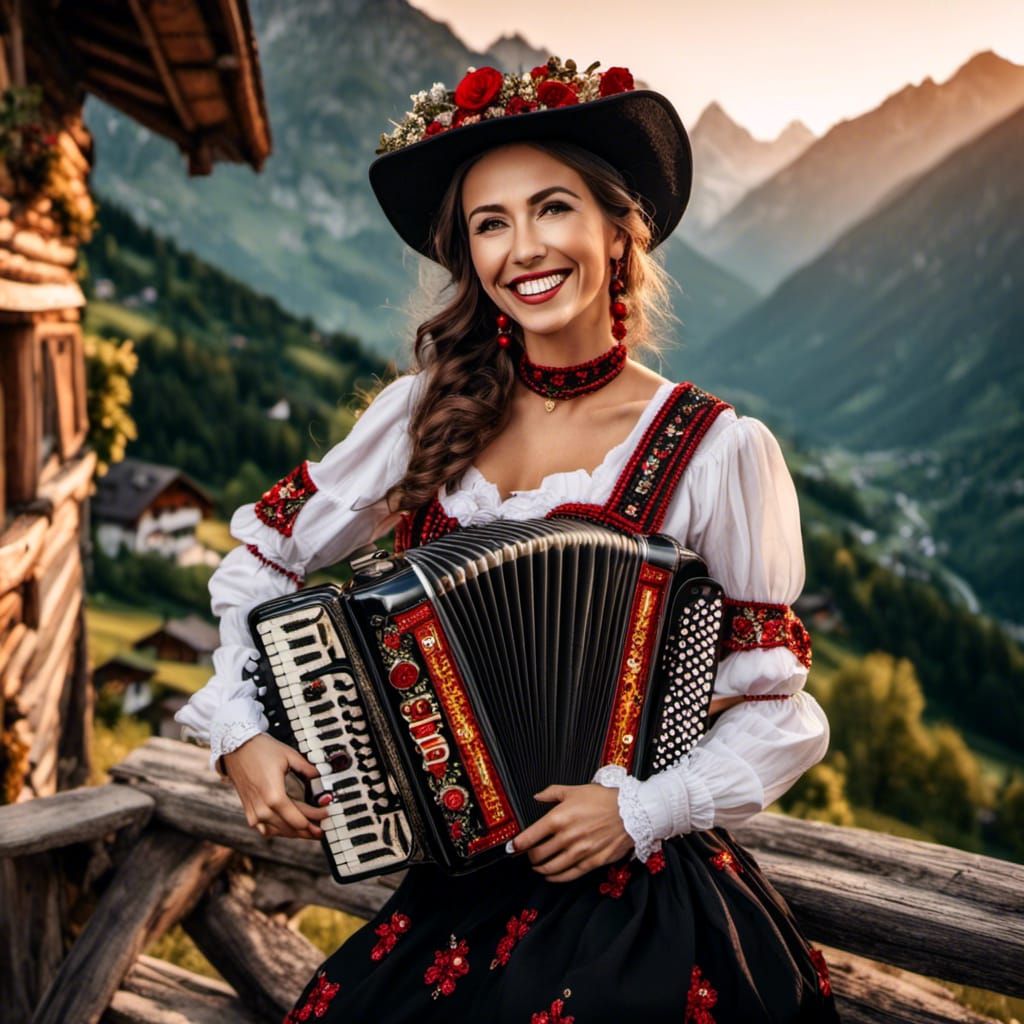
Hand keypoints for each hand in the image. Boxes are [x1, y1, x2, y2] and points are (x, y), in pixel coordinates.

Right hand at [222, 733, 329, 840]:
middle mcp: (263, 810)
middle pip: (291, 828)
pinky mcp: (249, 813)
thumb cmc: (261, 750)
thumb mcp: (289, 756)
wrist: (236, 748)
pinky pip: (266, 830)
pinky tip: (289, 829)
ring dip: (295, 833)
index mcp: (274, 797)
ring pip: (279, 832)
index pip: (300, 819)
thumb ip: (308, 769)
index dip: (316, 818)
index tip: (327, 814)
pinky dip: (280, 831)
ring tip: (309, 831)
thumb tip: (321, 777)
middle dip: (309, 829)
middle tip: (322, 829)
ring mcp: (254, 814)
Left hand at [511, 782, 633, 882]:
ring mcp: (579, 852)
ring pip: (551, 867)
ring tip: (537, 867)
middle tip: (528, 855)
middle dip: (529, 856)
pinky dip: (556, 878)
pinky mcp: (591, 863)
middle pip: (538, 854)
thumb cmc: (604, 799)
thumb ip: (552, 793)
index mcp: (559, 818)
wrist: (632, 812)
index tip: (512, 848)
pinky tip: (551, 876)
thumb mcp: (575, 790)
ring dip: (540, 869)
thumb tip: (536, 797)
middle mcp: (566, 837)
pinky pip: (569, 875)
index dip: (517, 845)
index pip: (530, 836)